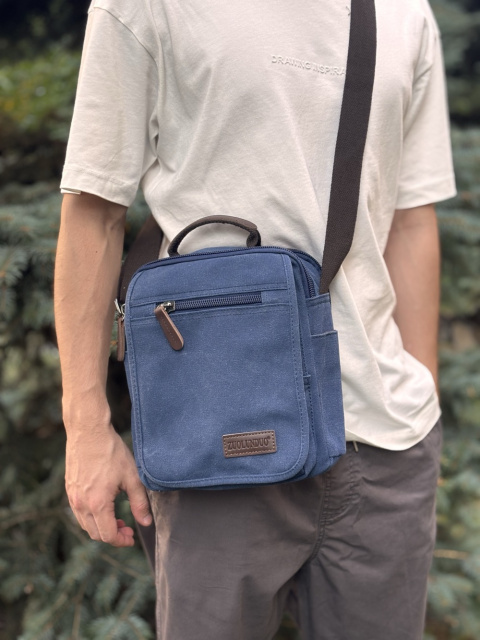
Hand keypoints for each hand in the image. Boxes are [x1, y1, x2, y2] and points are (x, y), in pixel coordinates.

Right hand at [65, 425, 151, 546]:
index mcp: (98, 504)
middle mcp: (81, 504)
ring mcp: (72, 497)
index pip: (108, 535)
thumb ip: (139, 503)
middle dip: (112, 535)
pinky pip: (78, 512)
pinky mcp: (69, 489)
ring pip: (85, 524)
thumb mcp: (131, 477)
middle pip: (95, 534)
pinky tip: (103, 505)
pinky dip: (91, 516)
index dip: (121, 541)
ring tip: (116, 517)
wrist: (89, 432)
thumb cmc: (111, 452)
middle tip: (126, 527)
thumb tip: (146, 523)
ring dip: (100, 526)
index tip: (131, 536)